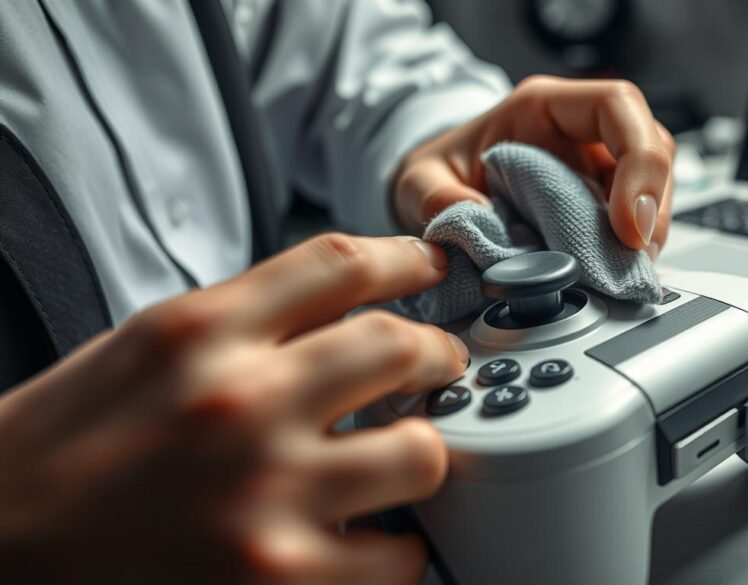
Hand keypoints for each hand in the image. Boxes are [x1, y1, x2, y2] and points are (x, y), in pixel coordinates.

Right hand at [0, 234, 467, 584]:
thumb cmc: (63, 449)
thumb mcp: (144, 349)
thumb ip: (244, 322)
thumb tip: (341, 310)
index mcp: (201, 331)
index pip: (339, 264)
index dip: (406, 259)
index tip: (432, 267)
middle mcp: (239, 399)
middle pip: (399, 344)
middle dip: (438, 354)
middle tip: (441, 367)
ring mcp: (264, 490)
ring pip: (421, 452)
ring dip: (427, 452)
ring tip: (411, 457)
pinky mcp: (279, 576)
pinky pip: (398, 558)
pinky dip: (401, 549)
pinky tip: (378, 540)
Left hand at [394, 76, 675, 259]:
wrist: (442, 190)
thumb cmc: (442, 171)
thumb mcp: (418, 181)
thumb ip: (432, 197)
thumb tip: (468, 219)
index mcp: (543, 106)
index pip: (616, 106)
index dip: (637, 160)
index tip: (626, 223)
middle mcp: (580, 132)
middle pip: (650, 148)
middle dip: (652, 207)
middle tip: (633, 257)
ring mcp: (595, 167)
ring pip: (653, 187)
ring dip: (647, 234)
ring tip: (623, 273)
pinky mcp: (601, 204)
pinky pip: (635, 222)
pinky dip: (631, 252)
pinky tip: (614, 275)